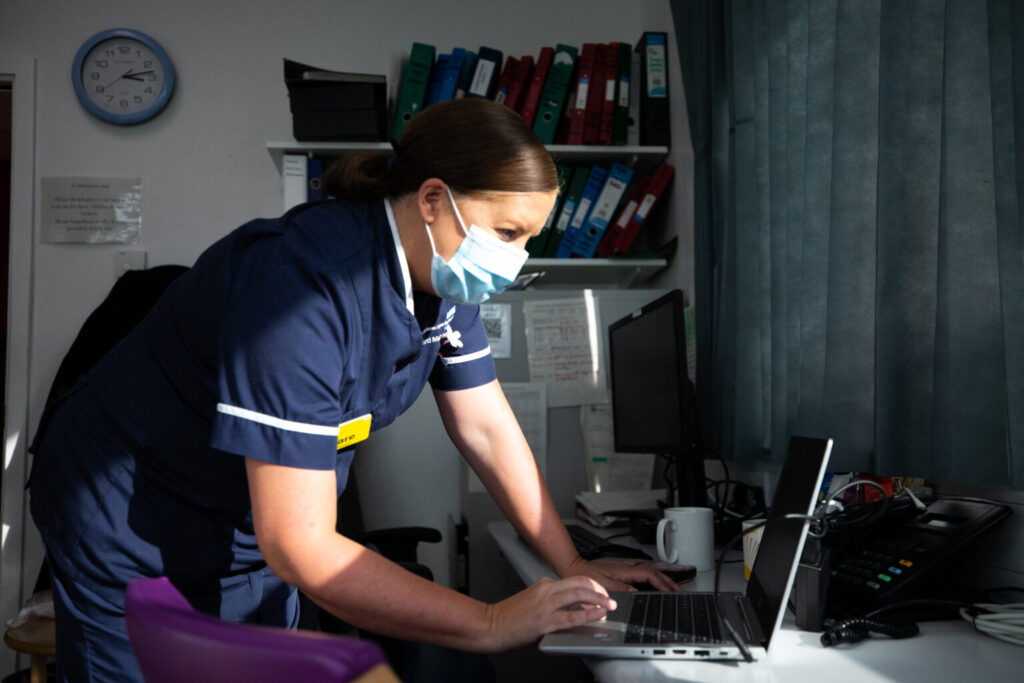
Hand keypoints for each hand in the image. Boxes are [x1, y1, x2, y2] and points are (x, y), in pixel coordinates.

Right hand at [482, 576, 615, 650]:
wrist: (490, 625)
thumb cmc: (509, 616)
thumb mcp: (533, 599)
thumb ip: (551, 599)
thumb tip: (573, 607)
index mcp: (544, 584)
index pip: (575, 580)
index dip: (592, 587)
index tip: (602, 594)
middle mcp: (546, 590)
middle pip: (580, 582)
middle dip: (599, 590)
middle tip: (610, 598)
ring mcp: (545, 605)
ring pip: (579, 594)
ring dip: (598, 599)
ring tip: (609, 605)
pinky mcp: (544, 621)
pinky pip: (572, 616)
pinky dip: (588, 614)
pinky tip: (597, 615)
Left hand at [562, 556, 682, 592]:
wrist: (576, 570)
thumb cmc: (587, 577)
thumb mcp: (602, 586)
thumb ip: (620, 589)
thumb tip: (636, 592)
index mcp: (625, 571)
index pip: (649, 575)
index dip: (661, 583)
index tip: (670, 592)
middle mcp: (628, 568)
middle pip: (654, 572)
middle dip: (669, 580)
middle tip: (680, 589)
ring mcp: (627, 570)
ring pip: (651, 572)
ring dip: (664, 577)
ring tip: (677, 583)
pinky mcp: (625, 573)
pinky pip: (645, 574)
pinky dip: (655, 578)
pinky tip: (660, 582)